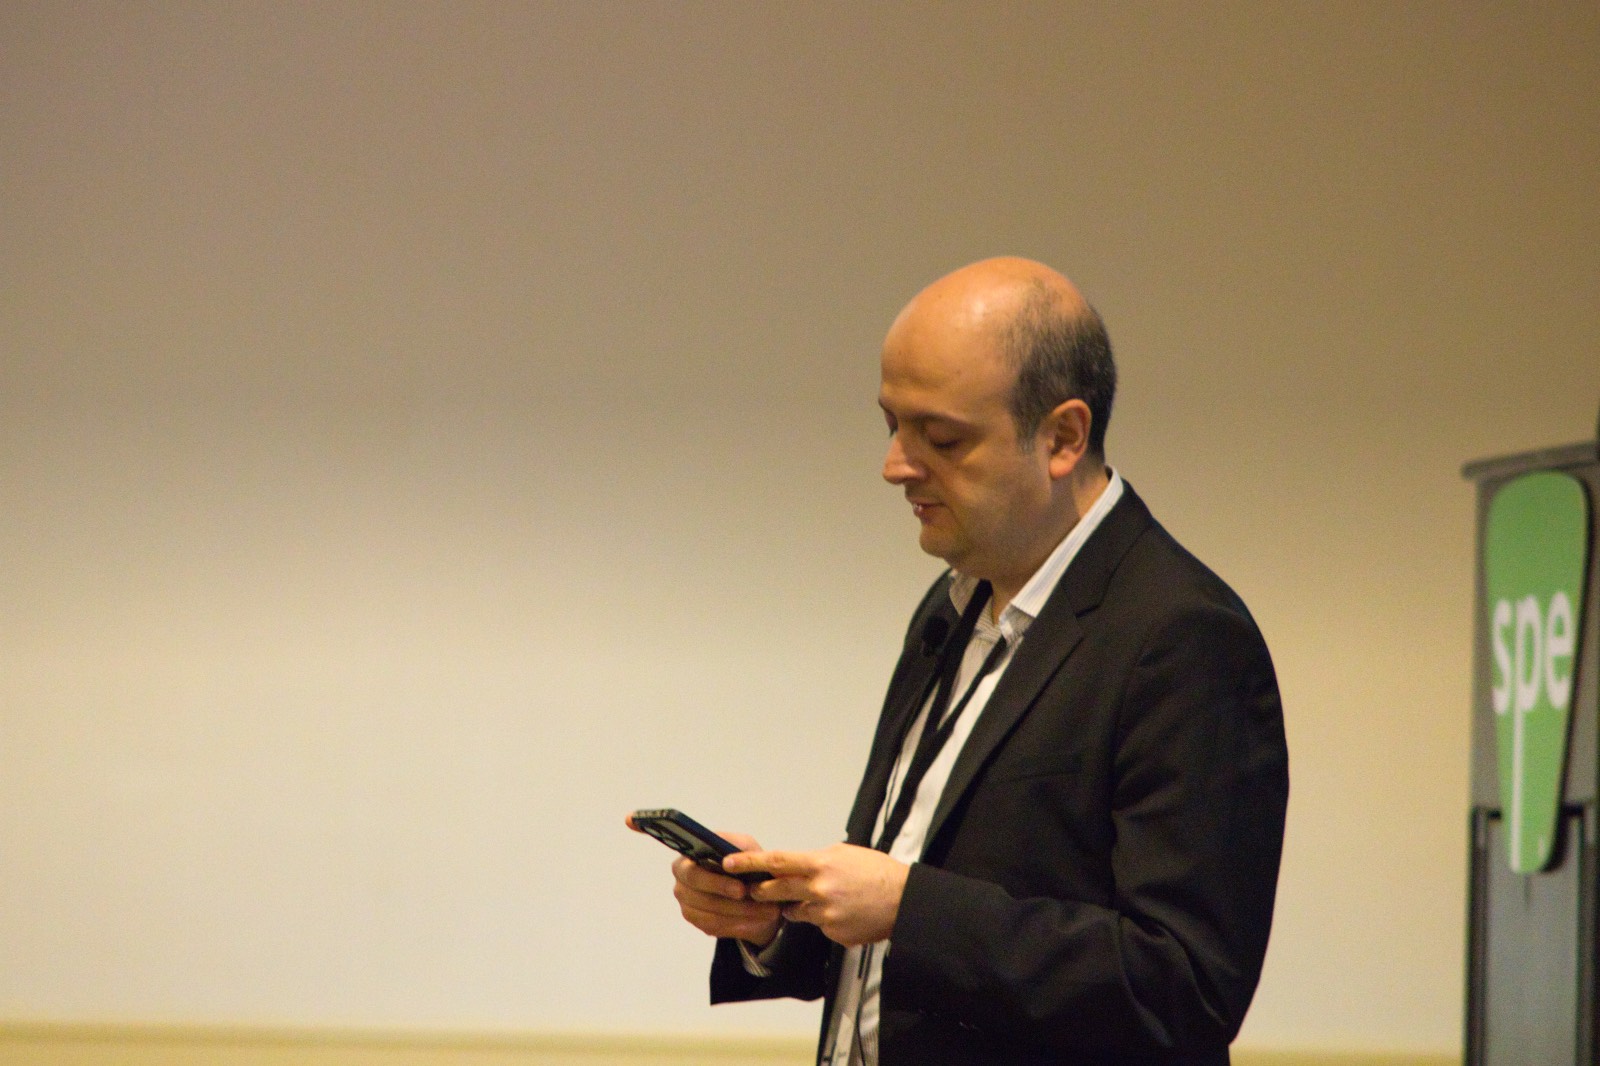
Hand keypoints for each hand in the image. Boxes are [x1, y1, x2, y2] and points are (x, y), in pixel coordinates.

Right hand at [625, 817, 783, 946]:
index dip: (646, 827)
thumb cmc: (752, 868)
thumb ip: (740, 850)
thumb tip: (728, 859)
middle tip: (744, 891)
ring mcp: (688, 902)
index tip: (630, 818)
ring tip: (765, 910)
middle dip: (720, 888)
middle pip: (693, 883)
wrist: (763, 901)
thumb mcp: (751, 851)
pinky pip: (714, 925)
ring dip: (738, 911)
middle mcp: (682, 878)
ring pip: (708, 909)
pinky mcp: (700, 923)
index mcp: (690, 853)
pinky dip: (737, 924)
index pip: (668, 841)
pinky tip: (754, 921)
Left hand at [724, 843, 908, 947]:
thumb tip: (796, 864)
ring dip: (797, 906)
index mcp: (820, 864)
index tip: (728, 863)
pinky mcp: (832, 933)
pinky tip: (843, 913)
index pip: (776, 861)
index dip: (749, 862)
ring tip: (821, 898)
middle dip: (761, 891)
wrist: (903, 901)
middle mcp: (819, 889)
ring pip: (795, 911)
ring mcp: (825, 914)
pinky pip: (817, 926)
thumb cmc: (876, 872)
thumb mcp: (844, 854)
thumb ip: (816, 860)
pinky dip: (823, 920)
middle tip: (753, 889)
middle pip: (776, 890)